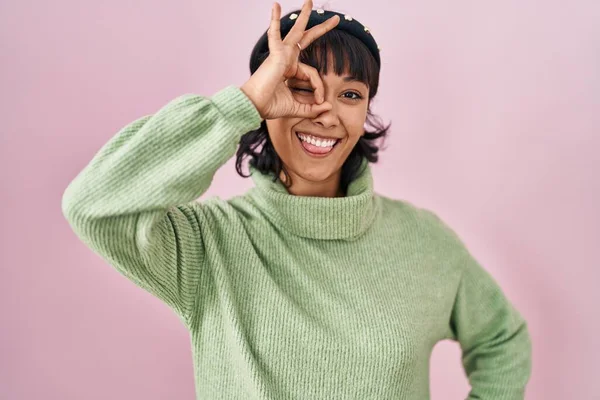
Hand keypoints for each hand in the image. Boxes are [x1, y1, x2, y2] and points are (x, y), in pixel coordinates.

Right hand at [241, 0, 339, 119]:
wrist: (254, 105)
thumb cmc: (270, 106)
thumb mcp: (298, 108)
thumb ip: (313, 108)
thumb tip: (328, 107)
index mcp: (290, 70)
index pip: (313, 74)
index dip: (319, 88)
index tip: (320, 102)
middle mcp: (286, 59)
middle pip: (306, 40)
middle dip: (321, 29)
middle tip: (336, 19)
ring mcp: (281, 55)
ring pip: (296, 32)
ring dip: (304, 16)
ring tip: (309, 1)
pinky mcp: (276, 55)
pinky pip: (275, 35)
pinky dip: (274, 21)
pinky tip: (275, 6)